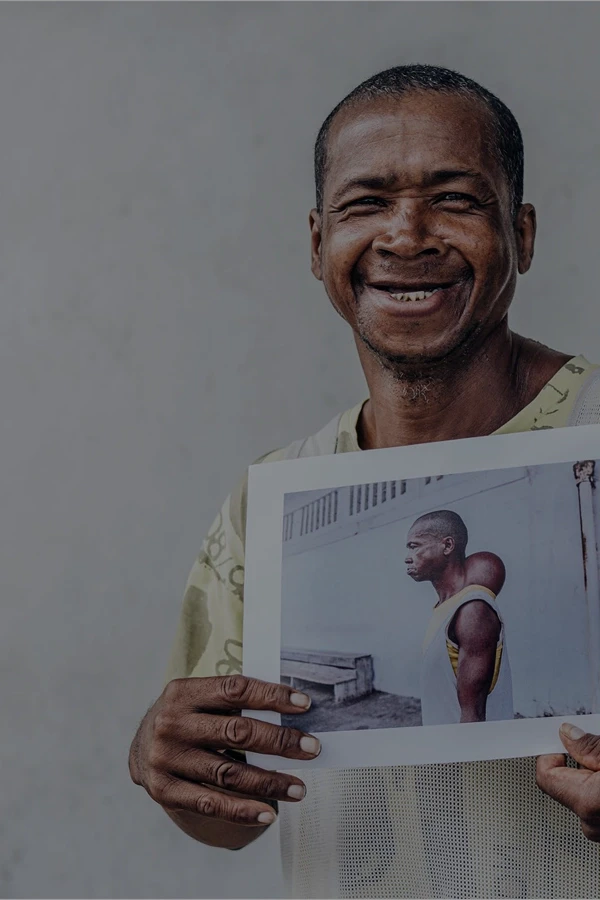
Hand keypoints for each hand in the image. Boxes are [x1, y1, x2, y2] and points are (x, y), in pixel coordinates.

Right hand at [129, 675, 319, 827]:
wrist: (140, 748)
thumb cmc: (185, 718)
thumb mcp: (198, 698)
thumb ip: (233, 702)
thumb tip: (291, 712)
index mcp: (183, 692)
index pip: (235, 689)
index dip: (272, 696)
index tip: (304, 704)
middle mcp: (172, 724)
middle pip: (236, 732)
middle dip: (279, 741)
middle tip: (311, 748)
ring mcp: (167, 759)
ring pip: (229, 773)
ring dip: (270, 782)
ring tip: (299, 788)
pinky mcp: (165, 791)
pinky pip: (210, 803)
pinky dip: (242, 811)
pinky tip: (268, 813)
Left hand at [536, 723, 599, 840]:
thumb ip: (590, 746)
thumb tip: (569, 735)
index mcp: (586, 801)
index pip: (544, 773)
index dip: (551, 752)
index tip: (557, 740)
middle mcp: (591, 823)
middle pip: (563, 783)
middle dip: (576, 764)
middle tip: (594, 753)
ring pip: (580, 795)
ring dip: (589, 779)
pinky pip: (594, 807)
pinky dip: (597, 792)